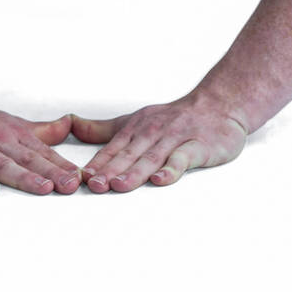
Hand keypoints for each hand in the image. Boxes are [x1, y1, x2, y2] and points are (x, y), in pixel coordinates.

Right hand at [0, 104, 81, 195]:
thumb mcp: (10, 123)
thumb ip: (40, 130)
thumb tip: (70, 125)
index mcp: (13, 134)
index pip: (41, 152)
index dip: (62, 166)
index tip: (81, 179)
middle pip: (27, 158)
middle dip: (51, 172)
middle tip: (71, 186)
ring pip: (2, 163)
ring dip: (23, 176)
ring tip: (43, 188)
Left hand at [69, 95, 248, 192]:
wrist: (219, 105)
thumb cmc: (176, 118)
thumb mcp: (135, 120)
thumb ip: (103, 129)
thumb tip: (72, 126)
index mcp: (137, 128)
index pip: (113, 148)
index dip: (98, 163)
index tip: (80, 178)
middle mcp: (153, 131)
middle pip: (129, 155)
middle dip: (111, 170)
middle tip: (94, 186)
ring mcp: (175, 138)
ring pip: (152, 157)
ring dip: (135, 172)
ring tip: (119, 186)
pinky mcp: (197, 146)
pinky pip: (182, 158)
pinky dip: (171, 168)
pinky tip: (161, 179)